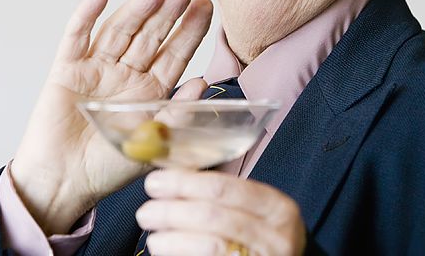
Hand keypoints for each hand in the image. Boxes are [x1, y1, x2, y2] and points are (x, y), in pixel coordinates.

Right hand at [10, 0, 212, 234]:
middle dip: (167, 13)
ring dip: (135, 10)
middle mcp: (126, 74)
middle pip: (150, 36)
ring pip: (119, 31)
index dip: (190, 30)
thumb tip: (202, 84)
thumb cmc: (107, 168)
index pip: (175, 53)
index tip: (205, 6)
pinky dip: (87, 15)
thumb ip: (177, 114)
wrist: (63, 184)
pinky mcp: (67, 70)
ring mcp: (97, 69)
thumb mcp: (152, 145)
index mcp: (150, 91)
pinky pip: (77, 37)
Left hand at [136, 170, 306, 255]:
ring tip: (153, 235)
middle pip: (213, 216)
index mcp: (278, 208)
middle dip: (173, 211)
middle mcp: (276, 236)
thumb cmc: (262, 238)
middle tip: (146, 211)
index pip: (225, 188)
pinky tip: (166, 248)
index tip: (156, 181)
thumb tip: (172, 177)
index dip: (185, 183)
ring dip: (173, 239)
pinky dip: (181, 255)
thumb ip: (224, 196)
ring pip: (210, 246)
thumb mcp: (257, 212)